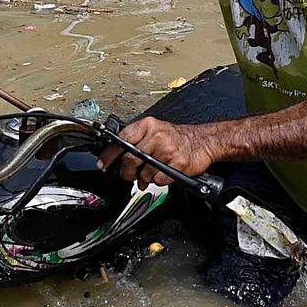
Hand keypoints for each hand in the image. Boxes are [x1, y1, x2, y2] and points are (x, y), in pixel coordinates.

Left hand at [97, 117, 216, 186]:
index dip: (109, 154)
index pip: (122, 140)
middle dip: (127, 172)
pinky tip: (163, 174)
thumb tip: (116, 154)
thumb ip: (137, 139)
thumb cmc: (177, 138)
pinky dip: (158, 181)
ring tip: (150, 174)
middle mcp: (157, 136)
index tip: (103, 164)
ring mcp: (167, 150)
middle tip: (129, 175)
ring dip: (145, 178)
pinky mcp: (177, 164)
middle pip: (131, 159)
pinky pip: (159, 179)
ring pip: (144, 172)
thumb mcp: (156, 130)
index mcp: (148, 125)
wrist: (203, 141)